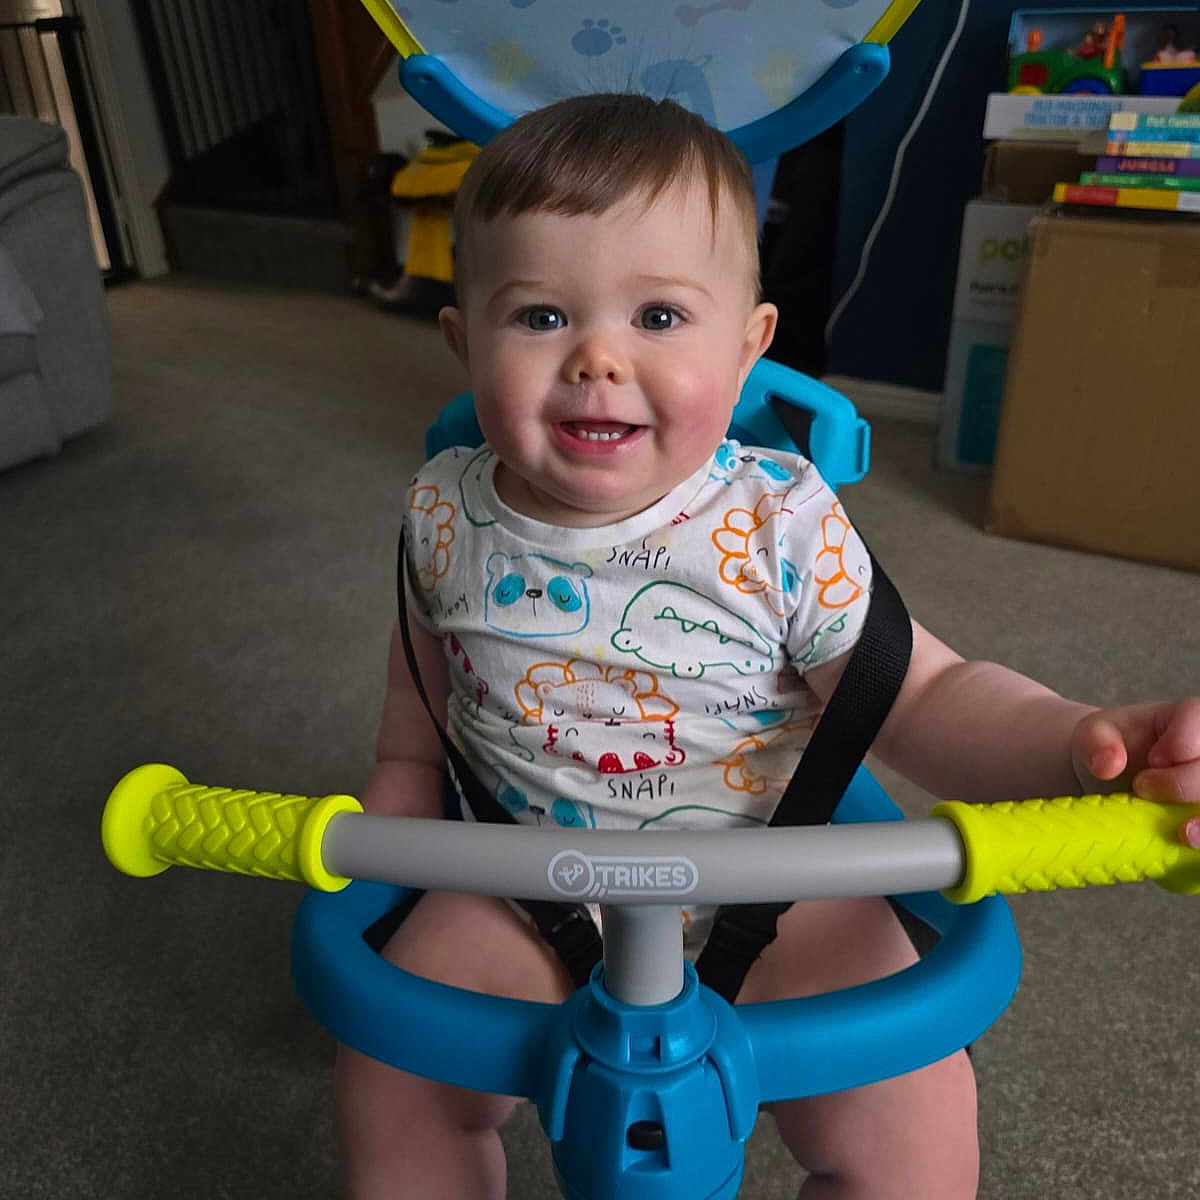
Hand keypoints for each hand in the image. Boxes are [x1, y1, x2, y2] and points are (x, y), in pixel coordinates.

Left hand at [1071, 699, 1199, 846]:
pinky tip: (1191, 846)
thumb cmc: (1109, 748)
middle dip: (1185, 784)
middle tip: (1143, 790)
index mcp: (1191, 718)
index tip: (1152, 762)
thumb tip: (1107, 765)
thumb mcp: (1093, 736)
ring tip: (1184, 834)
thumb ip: (1096, 743)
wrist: (1112, 776)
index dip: (1180, 746)